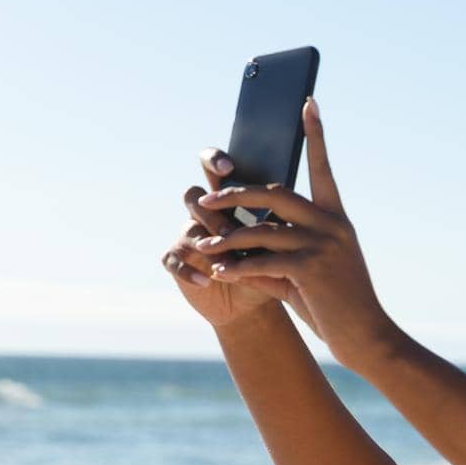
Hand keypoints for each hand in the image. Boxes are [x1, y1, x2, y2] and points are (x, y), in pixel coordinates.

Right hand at [159, 145, 293, 328]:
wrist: (254, 303)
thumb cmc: (270, 267)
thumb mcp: (282, 244)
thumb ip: (281, 220)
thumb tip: (293, 197)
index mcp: (230, 201)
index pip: (216, 168)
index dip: (216, 160)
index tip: (229, 166)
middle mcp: (206, 213)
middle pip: (195, 193)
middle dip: (208, 203)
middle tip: (221, 210)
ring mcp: (189, 235)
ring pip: (188, 225)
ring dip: (206, 237)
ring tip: (223, 251)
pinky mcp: (178, 259)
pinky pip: (172, 259)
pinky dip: (187, 270)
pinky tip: (205, 279)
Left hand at [191, 98, 403, 369]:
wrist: (367, 338)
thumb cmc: (338, 306)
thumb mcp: (312, 272)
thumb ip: (282, 251)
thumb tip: (239, 242)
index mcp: (337, 219)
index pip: (324, 168)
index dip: (315, 135)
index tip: (307, 102)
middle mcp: (333, 225)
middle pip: (275, 192)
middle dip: (236, 193)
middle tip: (205, 199)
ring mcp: (323, 246)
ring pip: (261, 229)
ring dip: (226, 238)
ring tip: (204, 247)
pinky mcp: (312, 269)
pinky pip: (261, 261)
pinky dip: (236, 267)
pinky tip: (219, 273)